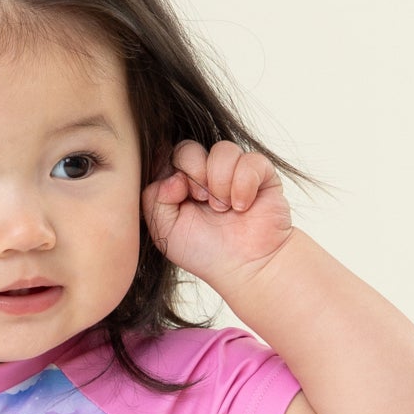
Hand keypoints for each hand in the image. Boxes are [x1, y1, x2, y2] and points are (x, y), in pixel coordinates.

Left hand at [142, 139, 294, 290]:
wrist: (245, 266)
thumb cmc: (205, 253)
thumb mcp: (165, 231)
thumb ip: (153, 199)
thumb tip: (174, 175)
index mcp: (180, 185)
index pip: (166, 156)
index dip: (170, 170)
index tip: (178, 194)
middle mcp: (205, 175)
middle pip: (188, 147)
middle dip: (194, 172)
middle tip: (202, 200)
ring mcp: (233, 172)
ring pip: (221, 149)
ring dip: (220, 181)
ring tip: (223, 209)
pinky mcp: (260, 173)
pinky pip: (250, 160)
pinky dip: (243, 184)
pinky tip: (242, 207)